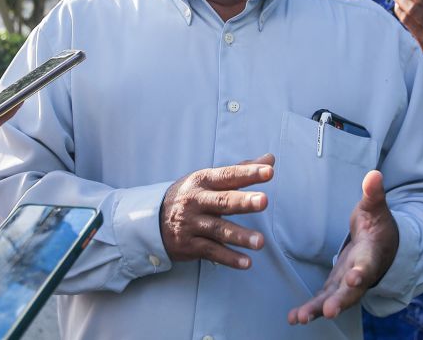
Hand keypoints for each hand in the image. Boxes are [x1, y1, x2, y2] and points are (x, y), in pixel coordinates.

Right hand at [160, 153, 273, 268]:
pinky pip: (211, 252)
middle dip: (243, 201)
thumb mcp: (209, 179)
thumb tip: (270, 159)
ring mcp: (191, 224)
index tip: (269, 172)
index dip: (248, 173)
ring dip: (239, 236)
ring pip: (218, 230)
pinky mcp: (189, 245)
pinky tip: (247, 263)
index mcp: (203, 181)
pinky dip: (229, 258)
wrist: (152, 220)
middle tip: (263, 201)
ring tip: (260, 242)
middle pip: (223, 201)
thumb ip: (240, 170)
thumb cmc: (192, 196)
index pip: (228, 175)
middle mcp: (196, 201)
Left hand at [288, 170, 398, 324]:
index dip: (362, 272)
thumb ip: (374, 194)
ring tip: (300, 318)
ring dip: (318, 310)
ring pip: (334, 299)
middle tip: (328, 311)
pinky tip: (294, 318)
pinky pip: (322, 300)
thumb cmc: (378, 225)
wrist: (382, 246)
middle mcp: (360, 274)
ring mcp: (347, 283)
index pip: (368, 264)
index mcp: (371, 254)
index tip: (354, 278)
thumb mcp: (376, 208)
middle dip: (340, 301)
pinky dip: (310, 310)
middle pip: (351, 290)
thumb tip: (374, 174)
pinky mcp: (335, 286)